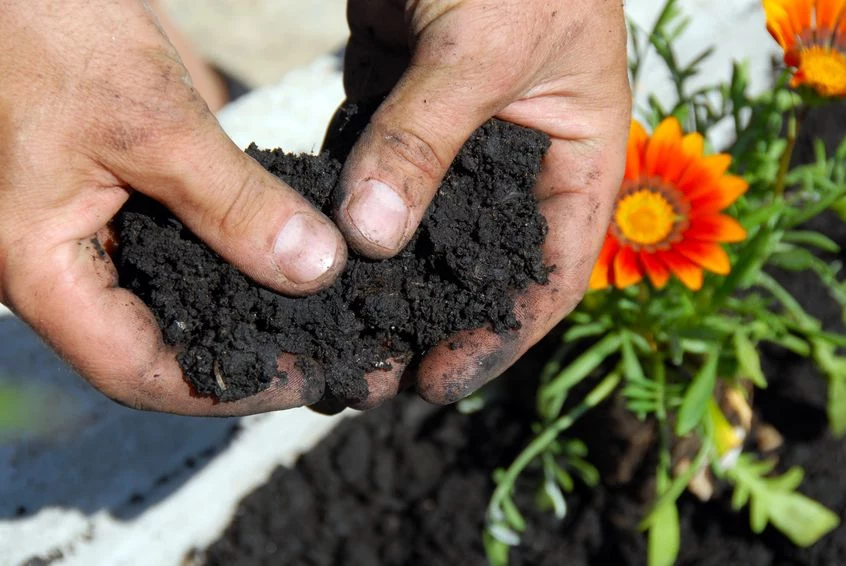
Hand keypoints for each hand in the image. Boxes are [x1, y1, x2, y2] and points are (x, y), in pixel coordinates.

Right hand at [0, 0, 346, 414]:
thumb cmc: (42, 29)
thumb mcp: (151, 121)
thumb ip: (231, 202)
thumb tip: (314, 268)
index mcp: (40, 268)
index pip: (137, 370)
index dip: (225, 388)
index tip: (305, 380)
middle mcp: (64, 264)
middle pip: (162, 345)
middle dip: (246, 357)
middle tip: (328, 356)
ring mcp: (91, 232)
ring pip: (177, 300)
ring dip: (248, 312)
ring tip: (325, 321)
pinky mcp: (120, 199)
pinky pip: (182, 249)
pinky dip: (237, 260)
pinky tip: (293, 261)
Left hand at [336, 0, 630, 406]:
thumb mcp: (482, 50)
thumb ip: (425, 142)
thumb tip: (369, 238)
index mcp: (577, 160)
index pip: (548, 276)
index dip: (499, 336)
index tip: (438, 380)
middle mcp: (519, 162)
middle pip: (479, 266)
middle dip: (433, 319)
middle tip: (375, 368)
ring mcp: (456, 138)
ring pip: (422, 226)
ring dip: (384, 276)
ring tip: (336, 328)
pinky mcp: (402, 109)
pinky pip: (376, 174)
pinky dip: (348, 211)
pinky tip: (313, 250)